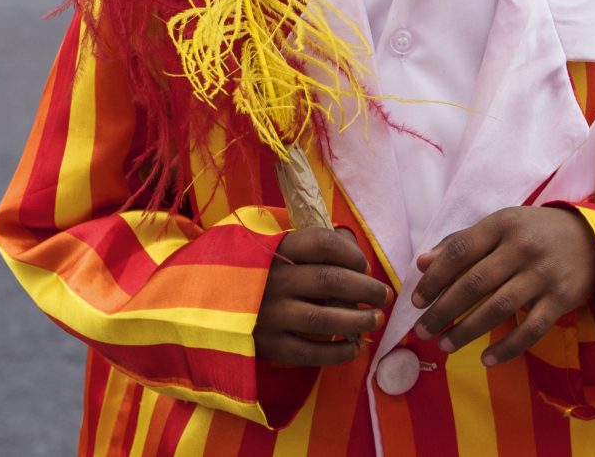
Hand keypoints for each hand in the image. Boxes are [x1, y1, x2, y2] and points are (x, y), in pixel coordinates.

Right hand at [255, 226, 389, 369]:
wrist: (210, 308)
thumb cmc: (257, 277)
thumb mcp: (274, 253)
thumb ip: (310, 252)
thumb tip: (358, 261)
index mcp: (276, 251)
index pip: (322, 243)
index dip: (351, 253)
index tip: (364, 265)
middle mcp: (273, 280)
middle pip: (330, 280)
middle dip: (366, 288)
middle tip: (384, 295)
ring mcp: (270, 315)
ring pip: (324, 318)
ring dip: (358, 320)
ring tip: (376, 319)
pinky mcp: (269, 346)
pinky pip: (311, 352)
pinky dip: (338, 352)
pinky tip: (354, 348)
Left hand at [409, 206, 594, 365]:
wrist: (592, 238)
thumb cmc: (535, 232)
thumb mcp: (500, 226)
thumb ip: (461, 242)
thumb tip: (422, 263)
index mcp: (502, 224)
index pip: (460, 251)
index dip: (435, 278)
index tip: (416, 300)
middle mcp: (522, 247)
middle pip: (475, 283)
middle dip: (444, 310)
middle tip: (423, 331)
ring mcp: (543, 274)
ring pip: (498, 307)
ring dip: (467, 331)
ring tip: (445, 345)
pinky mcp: (561, 299)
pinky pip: (531, 329)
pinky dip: (507, 347)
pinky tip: (486, 359)